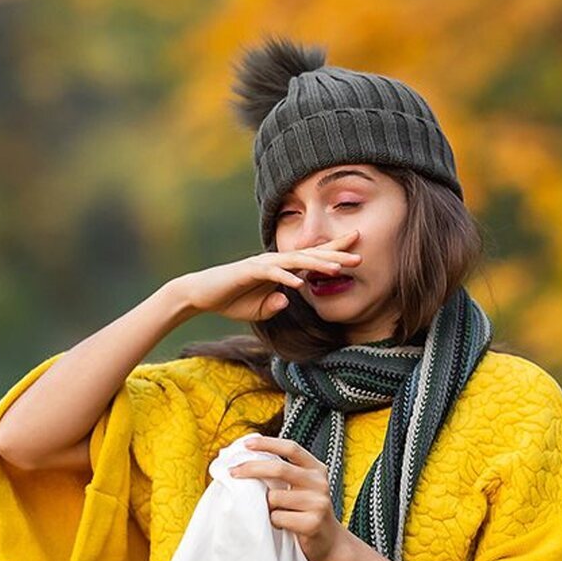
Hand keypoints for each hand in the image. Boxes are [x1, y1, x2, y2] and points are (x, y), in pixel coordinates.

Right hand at [166, 231, 360, 323]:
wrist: (201, 295)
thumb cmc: (231, 300)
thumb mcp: (259, 309)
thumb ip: (275, 305)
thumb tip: (288, 299)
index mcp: (280, 269)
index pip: (311, 258)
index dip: (333, 253)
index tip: (357, 251)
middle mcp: (274, 261)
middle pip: (310, 256)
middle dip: (335, 256)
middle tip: (360, 257)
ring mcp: (262, 264)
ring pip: (295, 261)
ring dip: (317, 264)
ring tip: (338, 269)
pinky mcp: (248, 271)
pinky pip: (271, 273)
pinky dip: (286, 278)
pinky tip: (300, 284)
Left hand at [228, 435, 353, 560]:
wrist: (329, 542)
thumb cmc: (305, 511)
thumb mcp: (301, 486)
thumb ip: (283, 473)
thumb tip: (246, 461)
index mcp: (316, 468)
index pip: (291, 448)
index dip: (268, 444)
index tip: (246, 444)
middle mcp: (319, 483)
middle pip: (279, 469)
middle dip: (251, 469)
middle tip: (233, 472)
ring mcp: (318, 503)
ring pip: (274, 497)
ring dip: (265, 505)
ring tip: (274, 512)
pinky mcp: (313, 523)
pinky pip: (278, 517)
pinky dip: (273, 521)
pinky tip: (283, 525)